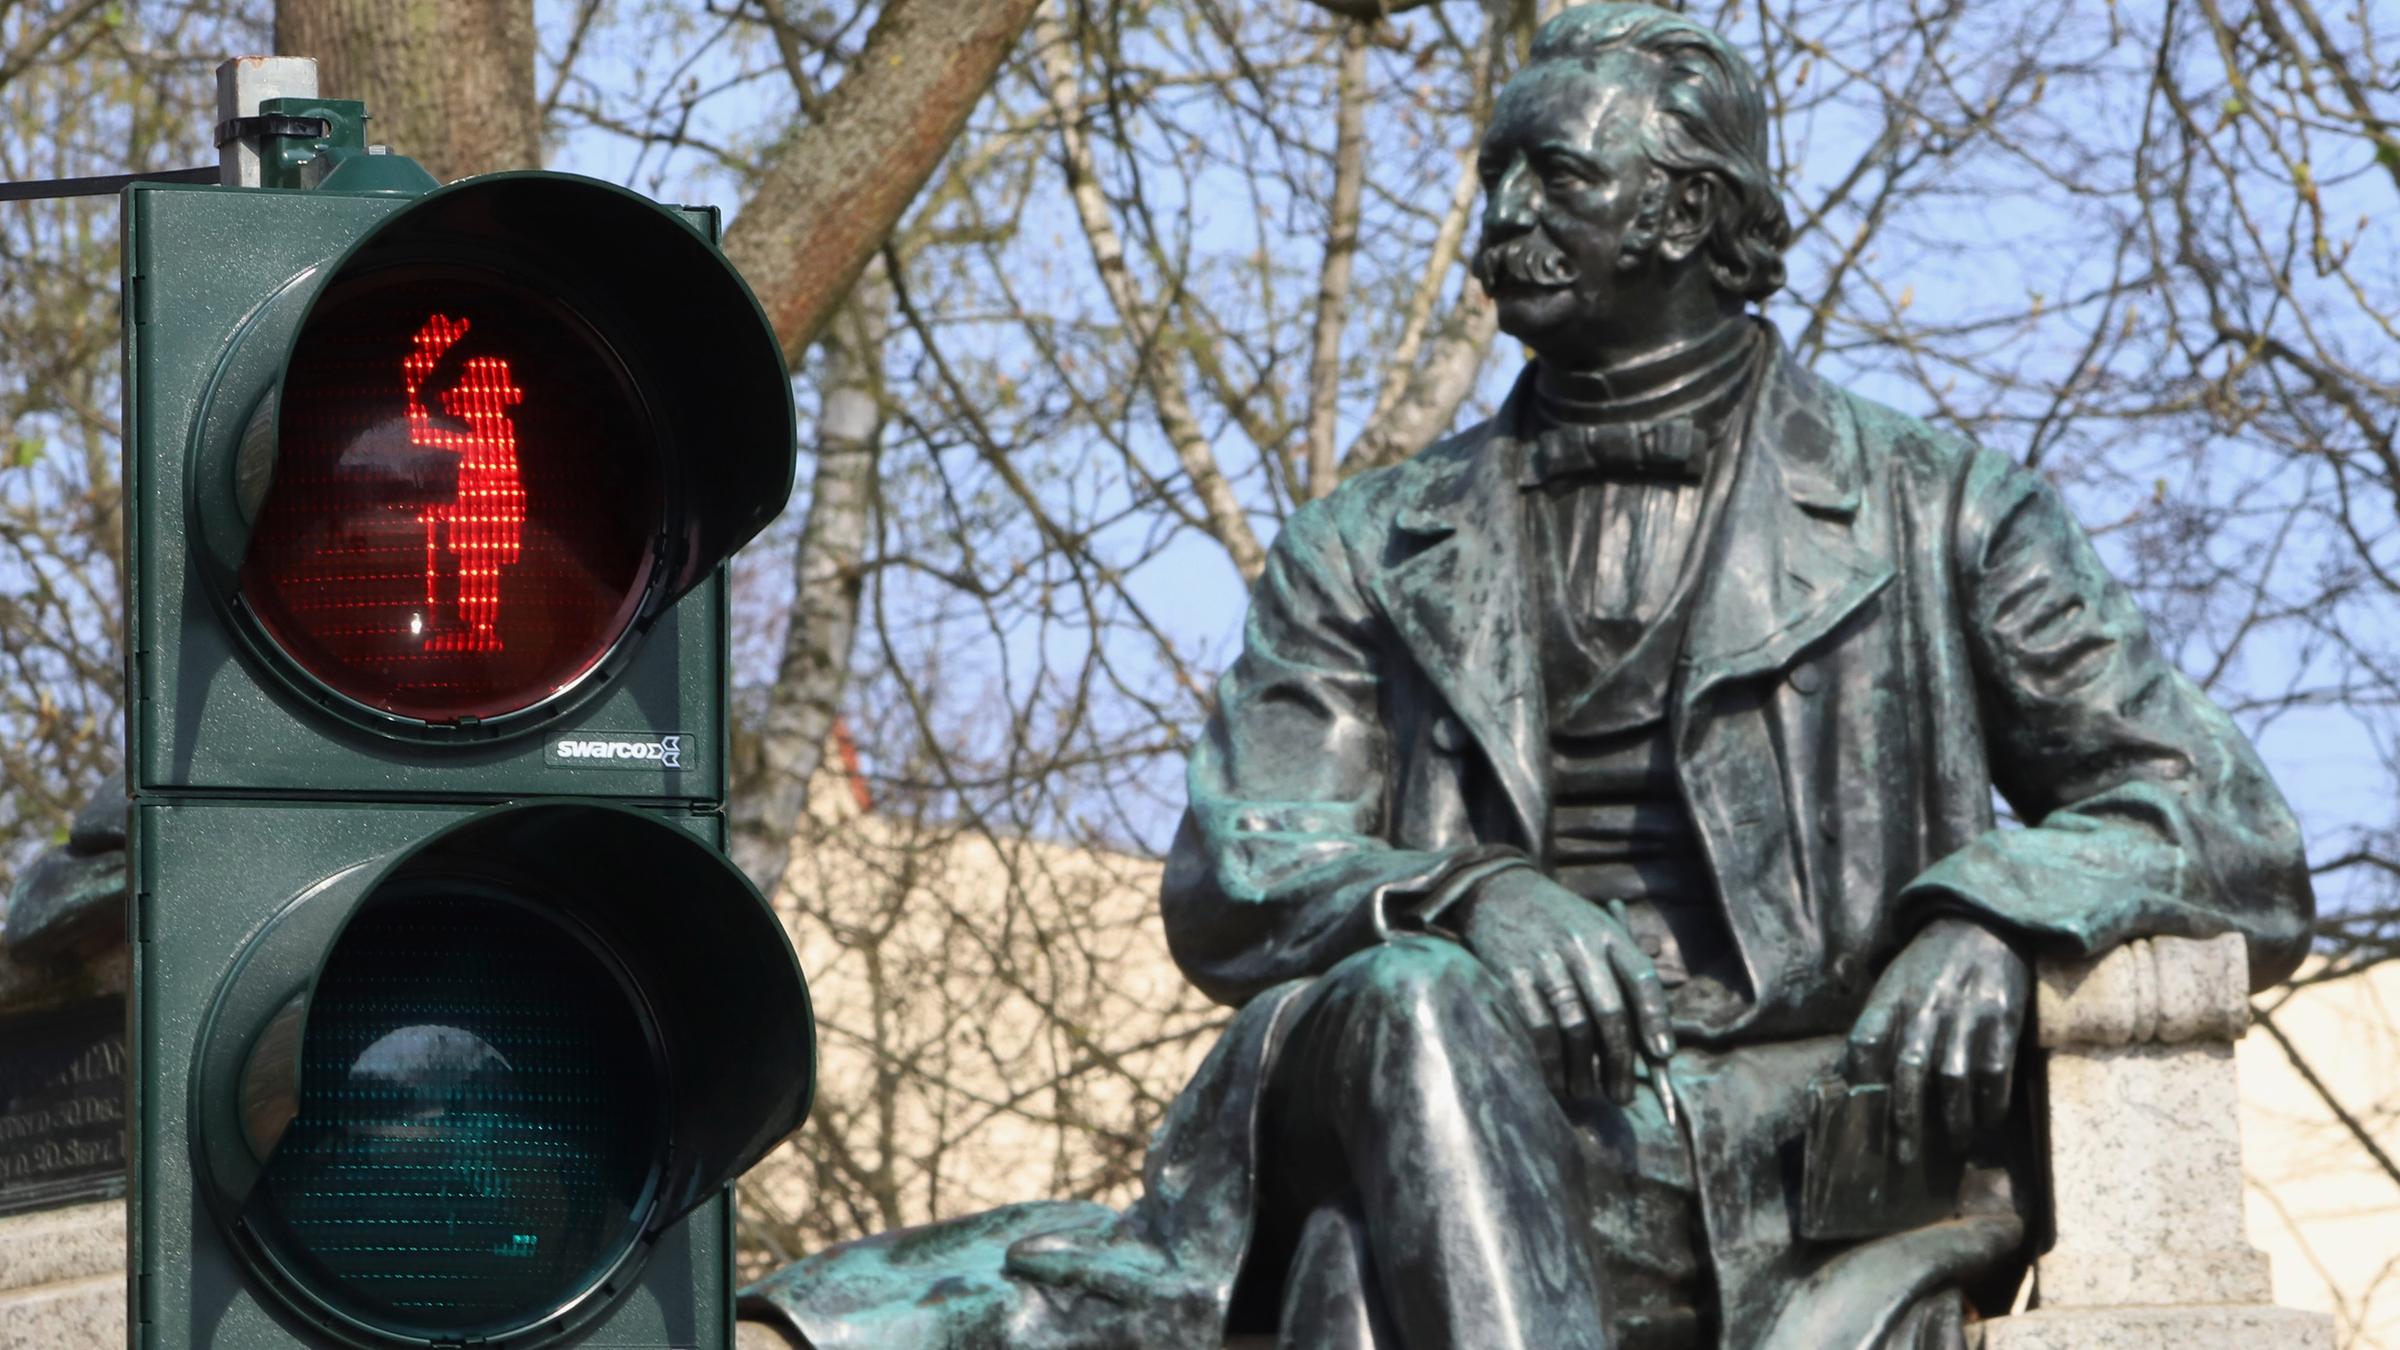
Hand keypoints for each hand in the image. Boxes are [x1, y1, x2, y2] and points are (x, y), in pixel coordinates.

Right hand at [1455, 867, 1673, 1105]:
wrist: (1496, 892)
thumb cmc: (1556, 924)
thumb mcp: (1594, 929)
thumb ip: (1620, 975)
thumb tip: (1647, 1045)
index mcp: (1607, 934)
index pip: (1641, 977)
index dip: (1655, 1019)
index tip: (1663, 1056)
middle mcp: (1579, 946)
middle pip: (1611, 1013)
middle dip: (1620, 1062)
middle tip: (1622, 1095)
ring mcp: (1544, 963)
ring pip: (1575, 1029)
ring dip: (1584, 1070)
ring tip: (1587, 1092)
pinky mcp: (1512, 978)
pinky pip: (1538, 1031)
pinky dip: (1549, 1063)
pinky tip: (1554, 1079)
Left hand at [1844, 917, 2029, 1161]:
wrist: (1983, 923)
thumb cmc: (1928, 966)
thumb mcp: (1891, 985)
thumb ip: (1873, 1027)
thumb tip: (1842, 1077)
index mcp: (1890, 997)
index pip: (1864, 1041)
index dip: (1857, 1080)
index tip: (1853, 1116)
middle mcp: (1925, 1007)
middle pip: (1909, 1069)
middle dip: (1904, 1118)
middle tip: (1903, 1156)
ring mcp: (1965, 1013)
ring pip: (1954, 1078)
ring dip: (1952, 1118)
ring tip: (1951, 1144)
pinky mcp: (2002, 1018)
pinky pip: (1995, 1071)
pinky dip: (1990, 1102)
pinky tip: (1986, 1121)